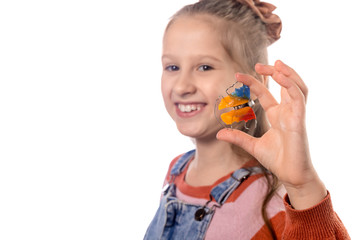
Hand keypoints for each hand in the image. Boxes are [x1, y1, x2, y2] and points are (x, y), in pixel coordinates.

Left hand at [217, 60, 326, 208]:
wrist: (291, 175)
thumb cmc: (277, 160)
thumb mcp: (252, 146)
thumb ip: (238, 137)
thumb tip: (219, 133)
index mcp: (277, 115)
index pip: (265, 93)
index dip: (253, 83)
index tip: (237, 75)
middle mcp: (286, 111)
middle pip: (283, 84)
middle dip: (272, 72)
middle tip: (256, 65)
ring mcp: (295, 114)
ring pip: (296, 86)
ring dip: (287, 73)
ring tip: (275, 64)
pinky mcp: (300, 119)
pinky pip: (298, 97)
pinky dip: (291, 84)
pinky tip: (281, 76)